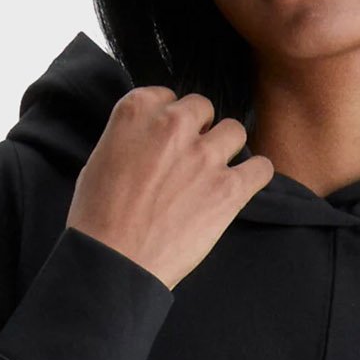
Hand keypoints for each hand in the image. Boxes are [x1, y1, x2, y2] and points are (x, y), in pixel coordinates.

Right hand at [65, 85, 274, 290]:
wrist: (114, 262)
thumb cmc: (98, 218)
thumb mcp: (100, 158)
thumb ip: (130, 137)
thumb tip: (148, 141)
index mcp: (138, 111)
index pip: (169, 97)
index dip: (170, 121)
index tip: (168, 143)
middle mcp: (173, 125)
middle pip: (203, 109)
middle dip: (199, 131)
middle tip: (190, 160)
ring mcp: (204, 156)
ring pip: (234, 131)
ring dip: (227, 149)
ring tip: (216, 174)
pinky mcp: (227, 190)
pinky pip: (261, 168)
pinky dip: (257, 175)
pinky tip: (245, 185)